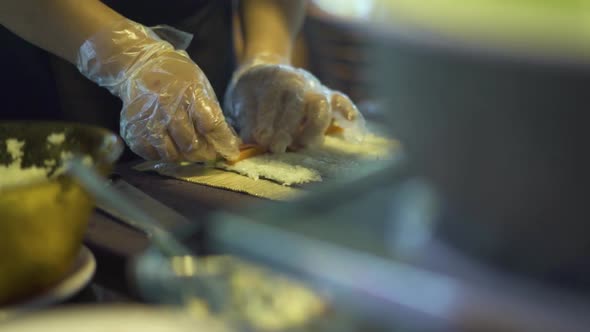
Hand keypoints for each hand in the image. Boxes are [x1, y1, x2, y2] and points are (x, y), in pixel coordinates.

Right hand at [77, 20, 238, 161]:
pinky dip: (161, 155)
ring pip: (170, 154)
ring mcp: (148, 119)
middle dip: (203, 153)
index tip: (228, 150)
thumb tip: (229, 142)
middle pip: (190, 143)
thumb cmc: (177, 77)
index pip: (210, 125)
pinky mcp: (133, 129)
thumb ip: (213, 113)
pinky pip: (150, 154)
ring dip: (182, 156)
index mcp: (189, 93)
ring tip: (186, 150)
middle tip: (207, 155)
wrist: (140, 65)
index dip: (221, 141)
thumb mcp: (201, 86)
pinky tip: (166, 147)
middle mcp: (167, 107)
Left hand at [224, 55, 364, 152]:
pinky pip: (343, 103)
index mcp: (273, 79)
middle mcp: (298, 81)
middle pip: (298, 102)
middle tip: (277, 148)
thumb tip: (252, 141)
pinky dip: (351, 117)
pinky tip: (354, 134)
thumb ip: (246, 119)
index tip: (260, 139)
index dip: (265, 120)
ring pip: (322, 104)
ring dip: (313, 127)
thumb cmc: (251, 93)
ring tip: (303, 145)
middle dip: (287, 127)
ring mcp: (316, 89)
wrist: (265, 72)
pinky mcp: (329, 97)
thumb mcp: (240, 101)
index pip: (272, 98)